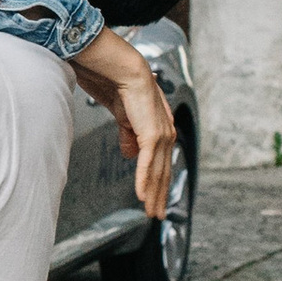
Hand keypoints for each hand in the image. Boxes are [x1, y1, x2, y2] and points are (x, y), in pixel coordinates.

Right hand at [70, 25, 177, 222]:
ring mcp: (160, 132)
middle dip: (160, 194)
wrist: (118, 65)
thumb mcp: (123, 115)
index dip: (157, 182)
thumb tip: (132, 155)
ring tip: (150, 212)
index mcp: (158, 126)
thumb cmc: (117, 82)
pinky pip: (148, 162)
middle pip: (163, 170)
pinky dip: (145, 180)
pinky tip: (142, 196)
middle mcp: (164, 131)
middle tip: (156, 215)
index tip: (152, 199)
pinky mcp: (151, 132)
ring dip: (154, 193)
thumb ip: (129, 134)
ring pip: (159, 170)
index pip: (160, 161)